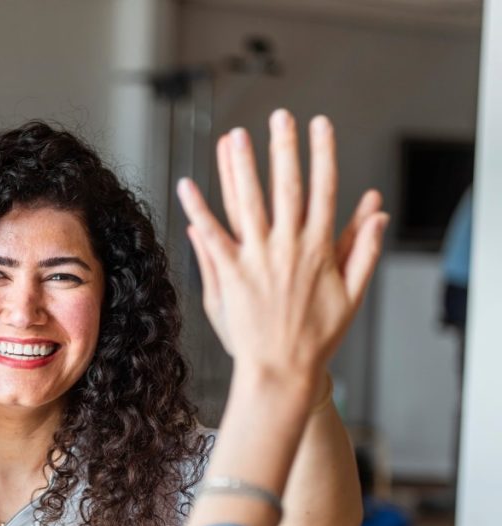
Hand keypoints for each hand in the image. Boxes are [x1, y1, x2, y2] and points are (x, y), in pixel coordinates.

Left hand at [177, 110, 387, 390]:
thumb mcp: (352, 294)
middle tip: (278, 115)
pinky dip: (198, 210)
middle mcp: (288, 248)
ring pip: (248, 204)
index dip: (322, 154)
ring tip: (234, 136)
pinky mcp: (230, 276)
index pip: (324, 190)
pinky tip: (187, 186)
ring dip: (240, 167)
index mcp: (319, 249)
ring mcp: (257, 260)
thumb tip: (377, 211)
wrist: (283, 370)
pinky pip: (211, 237)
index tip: (319, 124)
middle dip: (282, 148)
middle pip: (286, 188)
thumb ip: (363, 249)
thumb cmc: (318, 337)